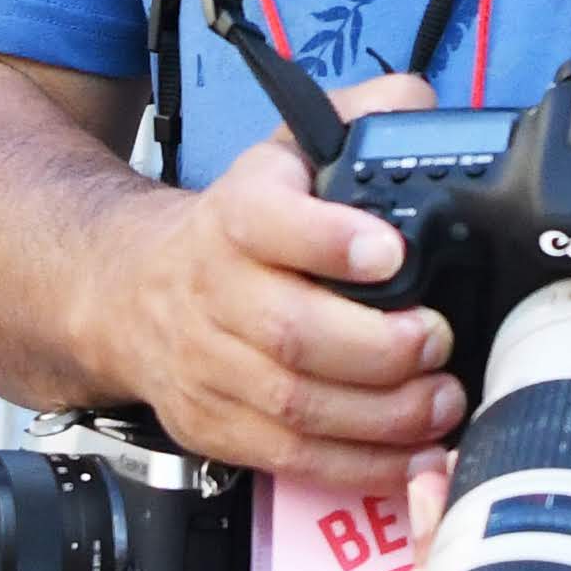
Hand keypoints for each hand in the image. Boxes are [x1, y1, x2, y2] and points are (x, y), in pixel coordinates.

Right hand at [99, 74, 464, 488]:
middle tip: (437, 340)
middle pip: (291, 332)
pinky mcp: (216, 426)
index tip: (389, 251)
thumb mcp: (287, 152)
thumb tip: (421, 105)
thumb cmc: (237, 224)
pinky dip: (362, 465)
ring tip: (442, 399)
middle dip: (379, 348)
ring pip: (296, 405)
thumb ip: (360, 119)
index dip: (328, 239)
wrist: (128, 289)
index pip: (267, 221)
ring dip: (383, 415)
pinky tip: (416, 453)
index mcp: (234, 215)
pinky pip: (292, 458)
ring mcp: (210, 368)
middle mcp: (213, 293)